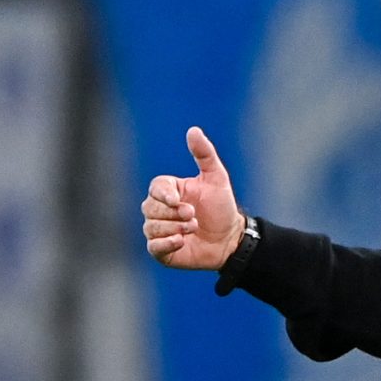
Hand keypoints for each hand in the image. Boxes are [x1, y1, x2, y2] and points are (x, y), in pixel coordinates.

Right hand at [141, 127, 245, 270]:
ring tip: (194, 228)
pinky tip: (182, 241)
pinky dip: (167, 244)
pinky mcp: (161, 250)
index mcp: (169, 191)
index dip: (164, 195)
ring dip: (175, 228)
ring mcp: (158, 230)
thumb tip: (193, 130)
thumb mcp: (217, 178)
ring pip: (151, 227)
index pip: (155, 189)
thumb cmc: (222, 207)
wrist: (230, 238)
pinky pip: (153, 246)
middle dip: (173, 214)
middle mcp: (159, 210)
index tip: (178, 200)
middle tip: (193, 215)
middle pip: (150, 208)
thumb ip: (204, 154)